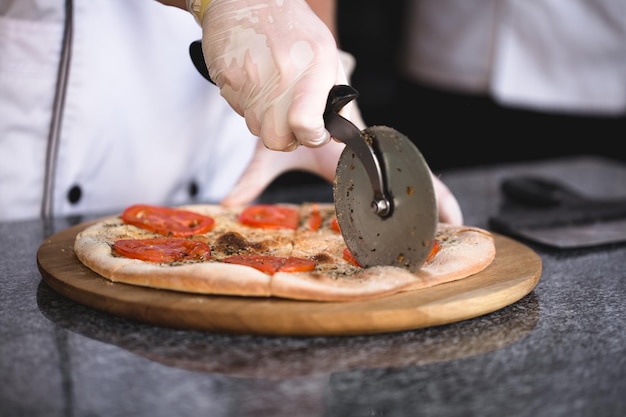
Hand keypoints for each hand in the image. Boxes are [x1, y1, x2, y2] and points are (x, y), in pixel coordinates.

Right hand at [199, 0, 346, 150]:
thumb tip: (340, 134)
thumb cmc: (290, 27)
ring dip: (268, 120)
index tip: (315, 132)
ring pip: (257, 129)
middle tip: (292, 121)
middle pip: (278, 139)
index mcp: (313, 66)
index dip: (312, 137)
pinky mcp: (227, 80)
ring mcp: (250, 78)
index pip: (306, 124)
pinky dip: (250, 105)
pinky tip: (256, 82)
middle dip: (288, 138)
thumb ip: (337, 97)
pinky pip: (240, 112)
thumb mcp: (326, 54)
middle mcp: (280, 73)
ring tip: (272, 92)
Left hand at [222, 139, 463, 225]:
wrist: (304, 93)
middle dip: (437, 202)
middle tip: (452, 232)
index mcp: (354, 154)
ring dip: (437, 198)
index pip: (389, 173)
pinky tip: (434, 211)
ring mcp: (379, 156)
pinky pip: (407, 173)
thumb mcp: (273, 154)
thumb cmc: (292, 124)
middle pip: (415, 175)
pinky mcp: (378, 157)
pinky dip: (424, 189)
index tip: (422, 216)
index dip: (408, 193)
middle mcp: (373, 155)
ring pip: (416, 174)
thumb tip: (228, 203)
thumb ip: (253, 178)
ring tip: (454, 228)